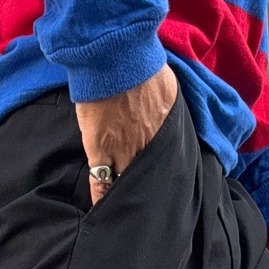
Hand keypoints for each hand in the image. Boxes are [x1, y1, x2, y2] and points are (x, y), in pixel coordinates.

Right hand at [74, 64, 178, 208]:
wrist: (112, 57)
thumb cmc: (138, 63)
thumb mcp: (166, 84)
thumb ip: (168, 102)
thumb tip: (168, 105)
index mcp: (164, 127)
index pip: (167, 159)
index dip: (164, 174)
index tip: (166, 186)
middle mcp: (147, 143)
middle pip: (150, 174)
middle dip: (149, 189)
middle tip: (149, 207)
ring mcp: (122, 148)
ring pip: (126, 181)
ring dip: (126, 195)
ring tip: (124, 212)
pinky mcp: (99, 149)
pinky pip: (100, 181)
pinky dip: (101, 196)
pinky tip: (101, 209)